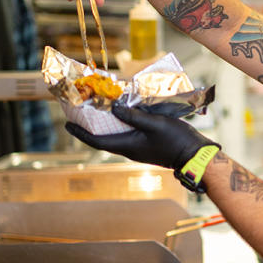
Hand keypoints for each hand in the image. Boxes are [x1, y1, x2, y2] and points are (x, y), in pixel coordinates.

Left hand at [65, 102, 218, 171]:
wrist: (194, 155)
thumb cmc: (175, 140)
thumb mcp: (154, 123)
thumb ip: (132, 115)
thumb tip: (113, 107)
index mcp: (127, 146)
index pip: (96, 141)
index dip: (80, 133)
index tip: (67, 123)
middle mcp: (129, 149)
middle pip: (102, 138)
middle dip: (90, 126)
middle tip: (80, 112)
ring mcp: (137, 148)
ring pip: (114, 136)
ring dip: (105, 124)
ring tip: (98, 109)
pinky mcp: (145, 146)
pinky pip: (126, 134)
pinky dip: (119, 124)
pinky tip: (122, 113)